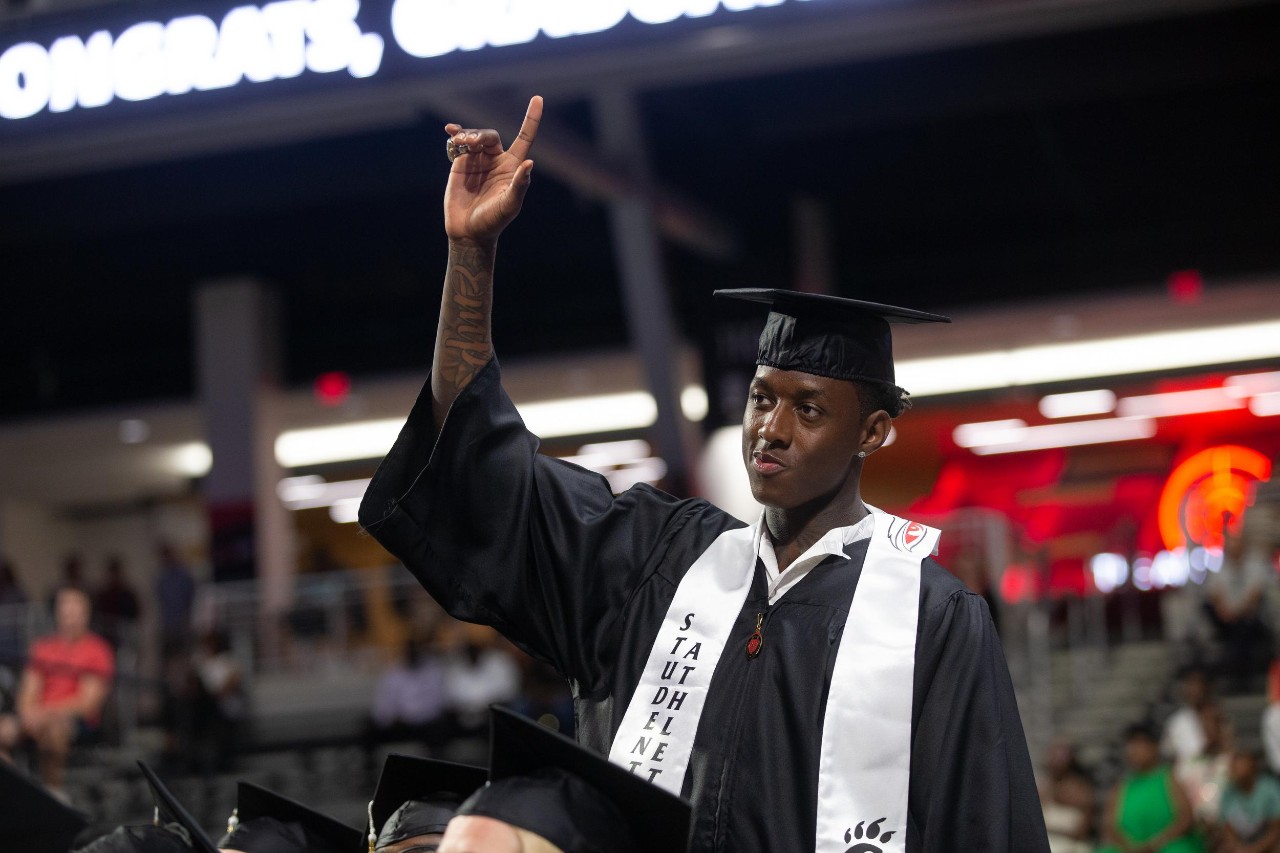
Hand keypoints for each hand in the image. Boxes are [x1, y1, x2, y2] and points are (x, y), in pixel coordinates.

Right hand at [443, 96, 541, 243]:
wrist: (468, 232)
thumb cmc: (493, 221)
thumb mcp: (509, 205)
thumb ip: (519, 185)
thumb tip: (530, 163)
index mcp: (513, 167)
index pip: (524, 137)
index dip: (531, 119)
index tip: (537, 98)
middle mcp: (497, 160)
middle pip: (490, 135)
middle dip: (480, 135)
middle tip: (468, 142)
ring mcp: (478, 161)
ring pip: (474, 137)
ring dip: (467, 135)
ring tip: (459, 142)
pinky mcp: (460, 164)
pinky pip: (458, 143)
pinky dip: (455, 133)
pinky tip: (450, 130)